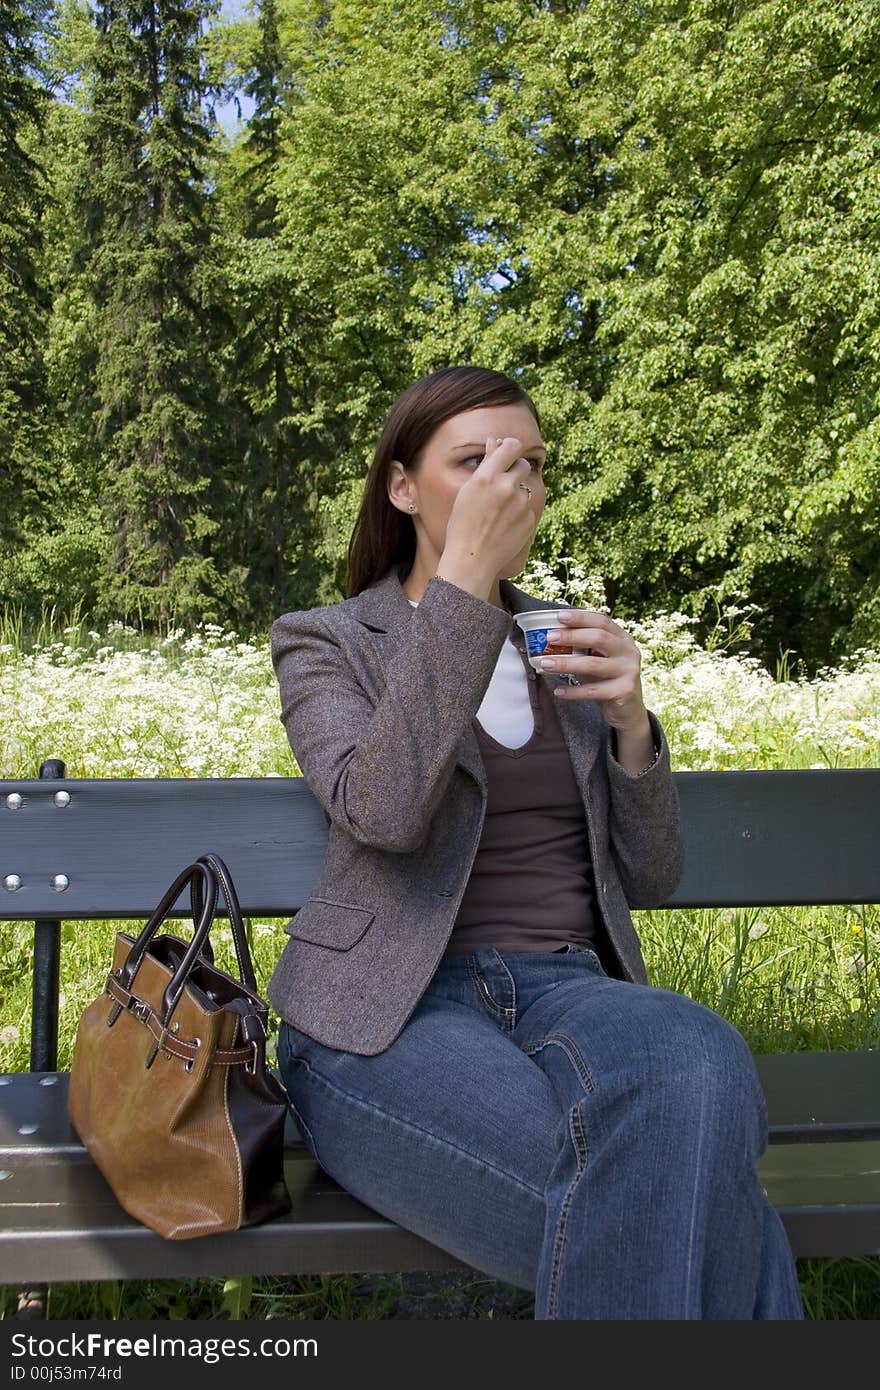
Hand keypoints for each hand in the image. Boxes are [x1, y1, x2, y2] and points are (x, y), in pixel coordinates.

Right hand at [442, 436, 536, 576]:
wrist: (472, 559)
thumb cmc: (462, 525)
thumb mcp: (467, 491)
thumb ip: (485, 465)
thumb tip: (494, 442)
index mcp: (487, 476)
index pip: (512, 446)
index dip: (512, 448)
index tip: (510, 452)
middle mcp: (506, 487)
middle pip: (523, 465)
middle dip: (516, 472)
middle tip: (503, 486)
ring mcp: (520, 504)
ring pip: (525, 489)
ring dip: (516, 496)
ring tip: (498, 514)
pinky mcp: (529, 519)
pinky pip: (527, 509)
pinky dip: (519, 515)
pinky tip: (504, 526)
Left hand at [539, 610, 647, 731]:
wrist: (629, 710)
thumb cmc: (608, 680)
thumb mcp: (598, 660)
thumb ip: (582, 649)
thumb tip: (550, 641)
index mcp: (622, 639)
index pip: (602, 621)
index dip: (581, 617)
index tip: (560, 616)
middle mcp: (628, 652)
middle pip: (599, 638)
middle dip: (572, 636)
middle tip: (549, 638)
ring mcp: (629, 671)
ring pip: (593, 664)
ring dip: (566, 663)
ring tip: (545, 664)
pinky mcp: (624, 691)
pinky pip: (593, 690)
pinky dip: (574, 691)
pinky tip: (559, 691)